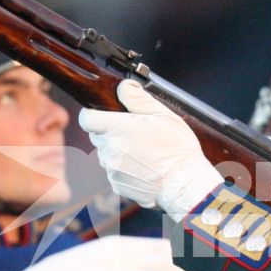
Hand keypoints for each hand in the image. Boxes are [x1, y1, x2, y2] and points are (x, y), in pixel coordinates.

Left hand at [77, 81, 223, 217]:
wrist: (184, 183)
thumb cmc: (177, 150)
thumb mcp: (163, 115)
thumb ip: (138, 98)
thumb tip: (123, 87)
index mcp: (117, 129)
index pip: (86, 119)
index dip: (94, 115)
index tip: (105, 116)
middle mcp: (109, 149)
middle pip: (97, 136)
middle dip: (110, 133)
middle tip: (134, 135)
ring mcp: (111, 169)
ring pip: (106, 154)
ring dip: (118, 151)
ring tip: (142, 153)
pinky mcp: (117, 184)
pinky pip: (114, 171)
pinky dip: (124, 168)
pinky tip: (143, 167)